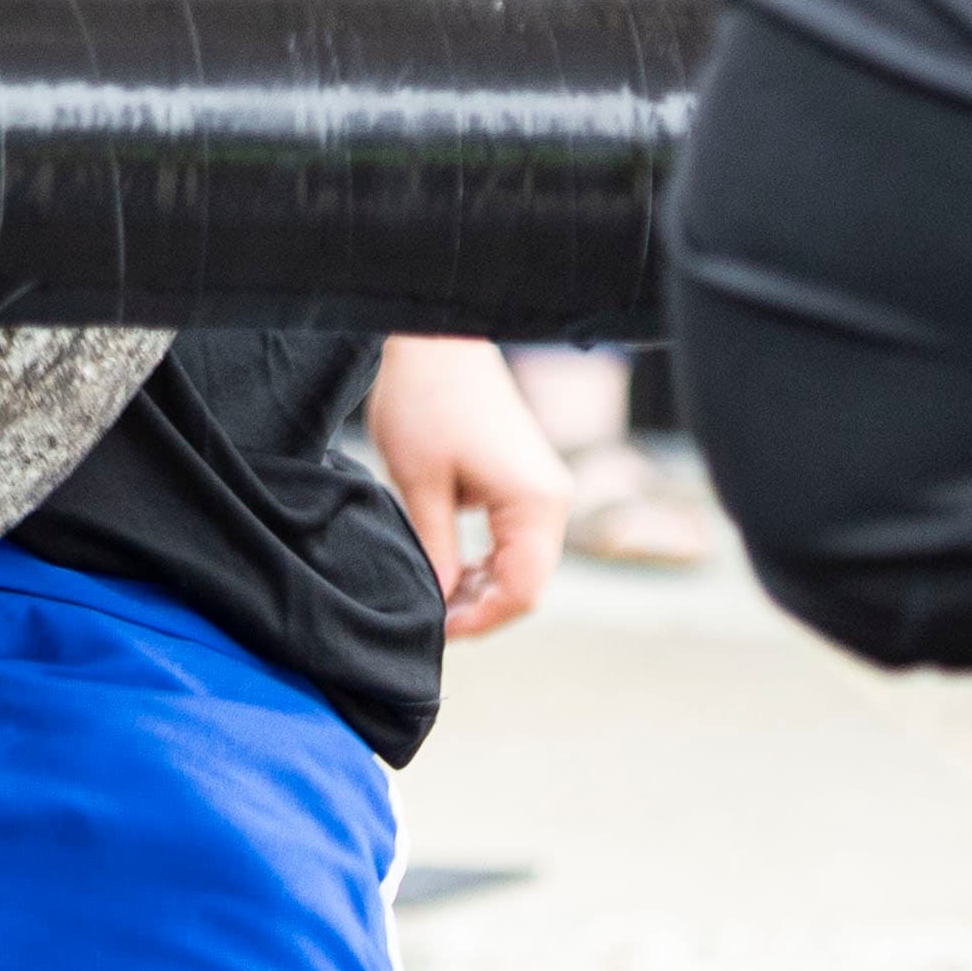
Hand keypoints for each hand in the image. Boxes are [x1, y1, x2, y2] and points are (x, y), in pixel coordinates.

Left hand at [370, 333, 563, 639]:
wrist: (437, 339)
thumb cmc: (425, 401)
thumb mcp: (418, 482)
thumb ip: (435, 548)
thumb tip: (440, 601)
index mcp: (535, 503)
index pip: (523, 591)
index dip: (481, 620)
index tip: (436, 631)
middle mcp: (553, 499)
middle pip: (529, 582)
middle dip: (482, 608)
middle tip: (430, 620)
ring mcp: (544, 489)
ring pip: (524, 564)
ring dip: (484, 586)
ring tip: (435, 596)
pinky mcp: (527, 481)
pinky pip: (517, 540)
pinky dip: (488, 562)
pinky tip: (451, 569)